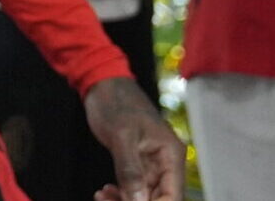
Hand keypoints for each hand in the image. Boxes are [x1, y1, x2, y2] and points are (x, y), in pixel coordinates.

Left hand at [85, 75, 182, 200]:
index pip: (173, 196)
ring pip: (145, 196)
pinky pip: (135, 187)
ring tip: (101, 196)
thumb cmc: (115, 102)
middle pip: (160, 198)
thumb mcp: (121, 136)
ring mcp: (152, 163)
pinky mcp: (138, 162)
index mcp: (171, 154)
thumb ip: (130, 170)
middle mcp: (166, 162)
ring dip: (125, 200)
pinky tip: (104, 191)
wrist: (102, 84)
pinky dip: (121, 193)